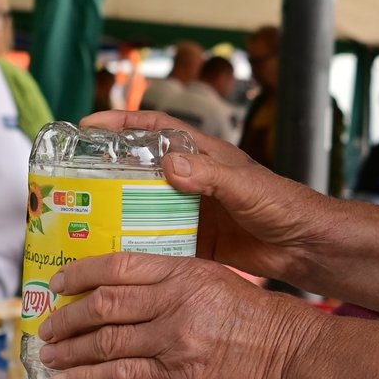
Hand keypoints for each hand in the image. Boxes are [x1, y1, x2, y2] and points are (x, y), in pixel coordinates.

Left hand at [35, 253, 317, 378]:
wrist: (290, 355)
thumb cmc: (263, 320)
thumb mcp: (219, 282)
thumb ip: (176, 284)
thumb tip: (132, 296)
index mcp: (185, 271)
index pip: (119, 266)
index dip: (81, 274)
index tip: (59, 283)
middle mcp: (175, 301)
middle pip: (103, 304)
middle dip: (67, 318)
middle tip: (47, 326)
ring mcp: (174, 339)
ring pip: (104, 341)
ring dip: (70, 351)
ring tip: (50, 356)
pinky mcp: (176, 375)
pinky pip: (119, 376)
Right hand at [80, 110, 335, 282]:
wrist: (306, 247)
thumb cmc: (284, 206)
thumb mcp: (246, 186)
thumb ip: (211, 175)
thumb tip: (170, 163)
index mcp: (205, 156)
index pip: (155, 128)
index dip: (121, 123)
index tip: (86, 124)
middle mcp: (193, 181)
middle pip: (140, 168)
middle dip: (106, 171)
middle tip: (72, 180)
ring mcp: (192, 212)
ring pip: (143, 206)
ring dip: (116, 211)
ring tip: (81, 221)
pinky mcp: (195, 241)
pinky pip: (157, 239)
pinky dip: (136, 245)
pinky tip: (112, 255)